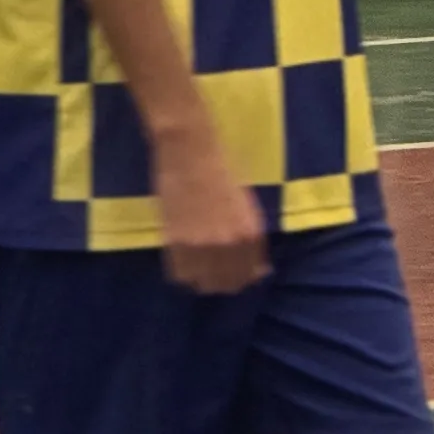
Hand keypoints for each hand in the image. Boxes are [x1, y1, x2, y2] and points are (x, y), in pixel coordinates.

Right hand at [155, 125, 269, 294]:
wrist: (189, 149)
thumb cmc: (223, 169)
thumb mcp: (248, 207)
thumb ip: (252, 239)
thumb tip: (259, 269)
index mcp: (251, 233)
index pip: (251, 274)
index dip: (245, 276)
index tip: (238, 271)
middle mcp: (230, 245)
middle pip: (228, 284)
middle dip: (225, 281)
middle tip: (216, 269)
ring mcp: (201, 246)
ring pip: (203, 284)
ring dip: (203, 278)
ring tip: (199, 263)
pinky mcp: (174, 242)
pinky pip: (180, 275)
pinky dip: (183, 271)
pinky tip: (184, 256)